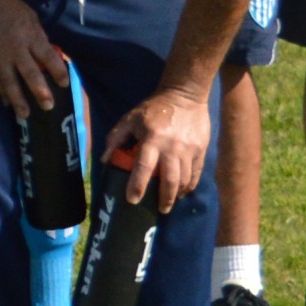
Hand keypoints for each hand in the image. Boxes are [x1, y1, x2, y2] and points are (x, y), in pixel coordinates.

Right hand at [0, 0, 73, 117]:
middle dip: (40, 91)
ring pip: (10, 81)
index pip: (48, 57)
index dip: (58, 71)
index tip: (64, 83)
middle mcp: (16, 47)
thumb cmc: (8, 4)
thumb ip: (38, 37)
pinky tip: (5, 102)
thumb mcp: (30, 17)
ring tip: (24, 115)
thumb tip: (47, 55)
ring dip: (18, 99)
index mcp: (31, 34)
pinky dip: (0, 91)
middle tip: (48, 106)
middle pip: (30, 73)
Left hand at [100, 84, 211, 211]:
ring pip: (185, 180)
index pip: (144, 167)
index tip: (132, 200)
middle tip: (159, 210)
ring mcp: (189, 150)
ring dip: (176, 195)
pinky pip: (196, 174)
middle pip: (170, 181)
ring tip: (169, 203)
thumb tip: (104, 160)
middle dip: (163, 199)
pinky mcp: (201, 151)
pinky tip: (182, 192)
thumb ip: (116, 138)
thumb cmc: (153, 108)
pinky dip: (189, 186)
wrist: (185, 95)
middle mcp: (172, 148)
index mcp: (152, 139)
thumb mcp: (130, 118)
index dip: (138, 185)